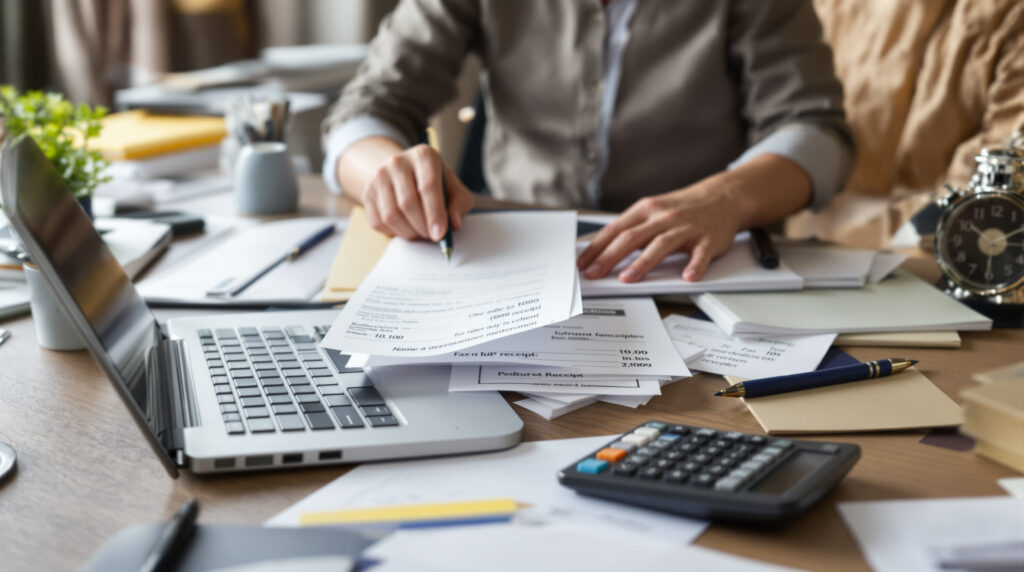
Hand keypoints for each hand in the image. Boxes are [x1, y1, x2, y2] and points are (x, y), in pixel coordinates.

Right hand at [362, 144, 474, 240]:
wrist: (402, 172)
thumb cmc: (433, 182)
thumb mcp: (453, 187)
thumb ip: (460, 203)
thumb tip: (455, 223)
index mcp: (423, 155)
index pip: (428, 187)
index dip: (435, 213)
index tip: (440, 234)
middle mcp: (398, 162)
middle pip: (408, 203)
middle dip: (422, 227)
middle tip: (432, 237)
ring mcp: (379, 177)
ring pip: (391, 215)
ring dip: (409, 232)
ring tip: (420, 233)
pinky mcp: (368, 193)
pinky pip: (379, 222)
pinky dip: (395, 232)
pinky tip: (406, 228)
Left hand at [577, 180, 744, 282]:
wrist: (723, 197)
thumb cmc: (682, 208)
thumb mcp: (653, 211)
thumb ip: (632, 229)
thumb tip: (602, 250)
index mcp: (646, 209)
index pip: (615, 230)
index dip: (596, 247)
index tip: (582, 264)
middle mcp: (664, 217)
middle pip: (632, 237)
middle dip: (610, 257)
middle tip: (594, 274)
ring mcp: (686, 227)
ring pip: (661, 245)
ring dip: (642, 263)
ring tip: (627, 279)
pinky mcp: (708, 239)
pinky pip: (700, 254)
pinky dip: (695, 266)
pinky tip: (687, 277)